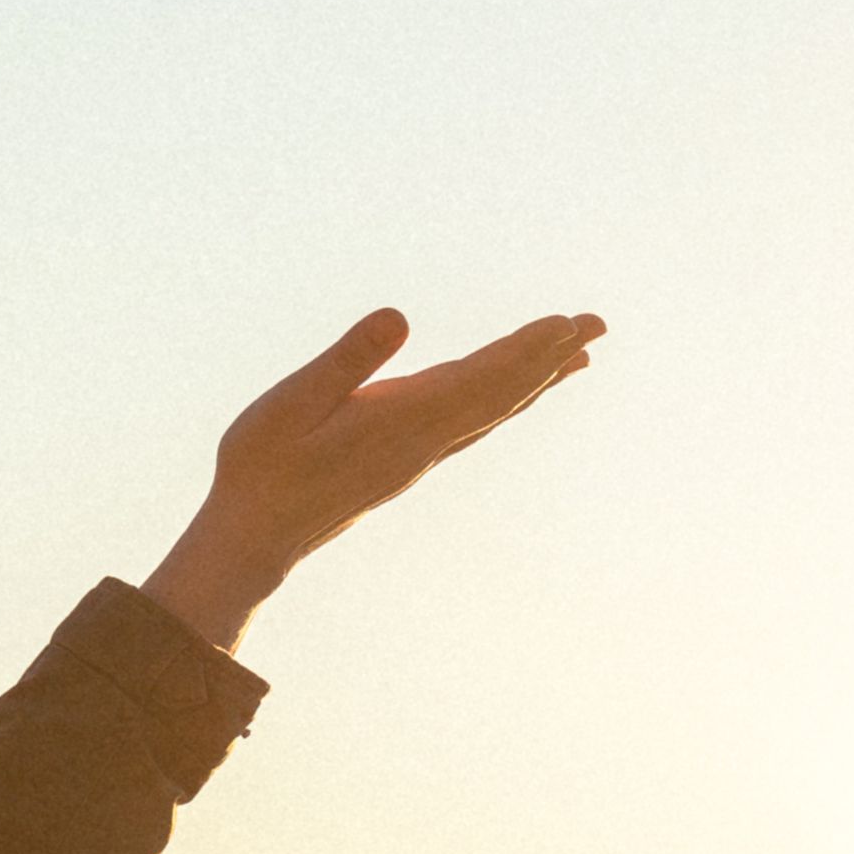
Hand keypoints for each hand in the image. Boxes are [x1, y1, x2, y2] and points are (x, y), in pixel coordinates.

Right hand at [141, 307, 603, 648]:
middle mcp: (424, 440)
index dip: (528, 349)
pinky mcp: (406, 459)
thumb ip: (346, 360)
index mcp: (402, 420)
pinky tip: (512, 393)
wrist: (255, 537)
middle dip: (551, 356)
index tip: (569, 325)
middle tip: (597, 324)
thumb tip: (399, 316)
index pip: (482, 378)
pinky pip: (472, 423)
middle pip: (503, 393)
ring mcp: (419, 453)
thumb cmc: (262, 467)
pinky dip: (504, 400)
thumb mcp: (292, 402)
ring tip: (578, 355)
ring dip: (537, 378)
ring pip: (493, 410)